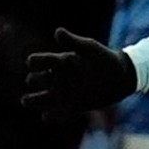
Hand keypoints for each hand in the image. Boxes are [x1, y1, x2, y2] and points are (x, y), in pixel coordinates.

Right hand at [22, 28, 137, 117]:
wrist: (120, 76)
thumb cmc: (103, 58)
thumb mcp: (89, 48)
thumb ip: (74, 41)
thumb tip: (57, 31)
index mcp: (58, 62)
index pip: (35, 61)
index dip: (34, 62)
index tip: (38, 62)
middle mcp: (56, 78)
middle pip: (34, 79)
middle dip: (36, 79)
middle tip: (49, 78)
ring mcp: (62, 93)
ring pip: (38, 99)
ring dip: (32, 100)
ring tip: (27, 100)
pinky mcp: (72, 107)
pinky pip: (55, 115)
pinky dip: (50, 116)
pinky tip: (48, 115)